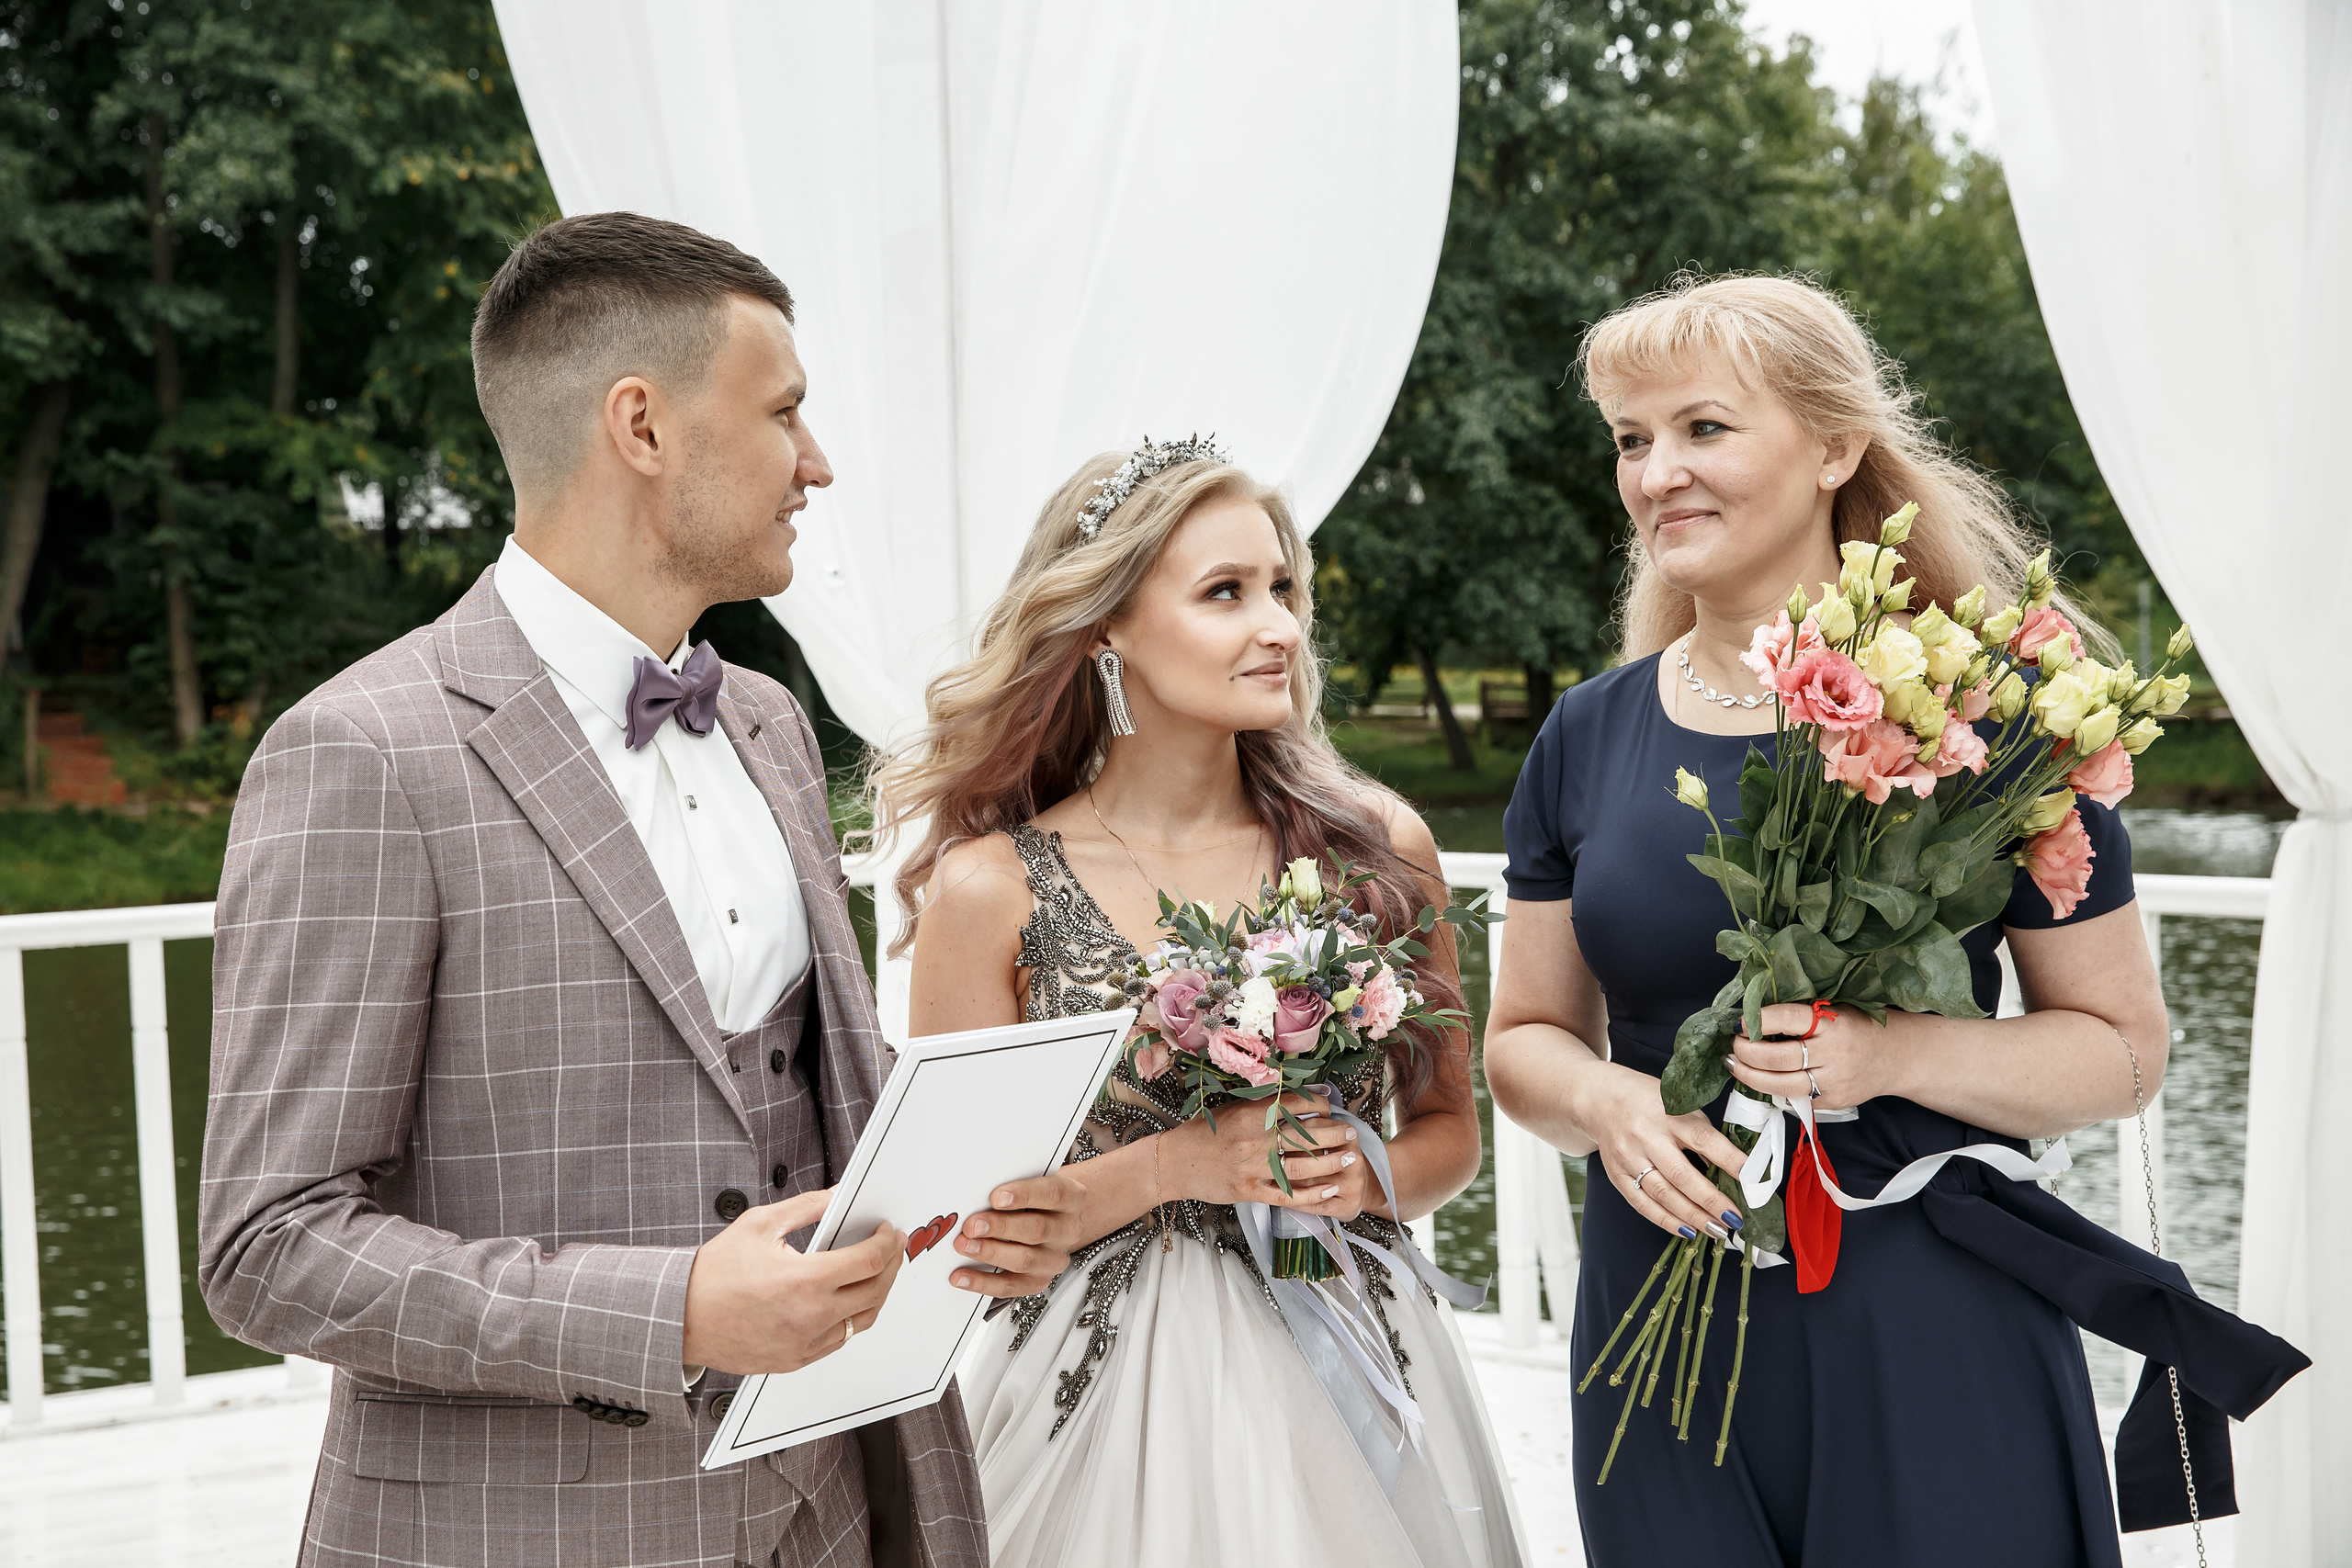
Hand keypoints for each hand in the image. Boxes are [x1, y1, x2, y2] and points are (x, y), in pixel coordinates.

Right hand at [681, 1189, 903, 1375]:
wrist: (680, 1318)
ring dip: (878, 1294)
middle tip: (891, 1248)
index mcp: (805, 1280)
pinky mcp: (796, 1360)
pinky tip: (849, 1301)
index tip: (888, 1231)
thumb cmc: (712, 1274)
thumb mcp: (759, 1224)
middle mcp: (811, 1316)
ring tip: (877, 1274)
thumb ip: (806, 1207)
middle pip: (876, 1290)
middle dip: (891, 1264)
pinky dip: (852, 1319)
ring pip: (863, 1321)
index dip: (887, 1242)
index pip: (870, 1260)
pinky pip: (839, 1341)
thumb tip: (837, 1197)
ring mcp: (805, 1343)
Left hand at [951, 1172, 1089, 1297]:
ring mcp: (1054, 1258)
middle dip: (1000, 1228)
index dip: (1023, 1195)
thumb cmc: (1038, 1198)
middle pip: (1037, 1230)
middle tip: (972, 1225)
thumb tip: (976, 1194)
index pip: (1052, 1194)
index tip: (995, 1197)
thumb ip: (1011, 1186)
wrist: (1057, 1219)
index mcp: (1071, 1198)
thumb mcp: (1032, 1181)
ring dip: (990, 1253)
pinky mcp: (1038, 1280)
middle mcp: (1067, 1230)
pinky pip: (1011, 1287)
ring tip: (964, 1246)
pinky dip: (983, 1282)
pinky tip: (962, 1276)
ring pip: (1025, 1260)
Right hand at [1170, 1092, 1361, 1212]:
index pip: (1294, 1105)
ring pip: (1302, 1167)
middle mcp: (1253, 1141)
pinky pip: (1288, 1195)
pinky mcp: (1250, 1192)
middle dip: (1334, 1133)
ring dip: (1330, 1162)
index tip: (1329, 1106)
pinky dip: (1313, 1195)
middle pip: (1305, 1136)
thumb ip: (1263, 1104)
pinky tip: (1331, 1190)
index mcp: (1249, 1114)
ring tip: (1349, 1157)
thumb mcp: (1232, 1109)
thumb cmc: (1204, 1133)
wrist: (1174, 1163)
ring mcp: (1252, 1169)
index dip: (1318, 1104)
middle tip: (1352, 1132)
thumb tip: (1299, 1096)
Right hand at [1586, 1064, 1751, 1241]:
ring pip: (1663, 1194)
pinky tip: (1687, 1230)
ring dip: (1693, 1216)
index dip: (1729, 1160)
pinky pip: (1642, 1203)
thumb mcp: (1679, 1105)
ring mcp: (1628, 1156)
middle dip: (1711, 1201)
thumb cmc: (1648, 1102)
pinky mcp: (1617, 1174)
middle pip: (1682, 1175)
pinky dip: (1666, 1220)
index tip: (1751, 1179)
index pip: (1703, 1140)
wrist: (1600, 1100)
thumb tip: (1732, 1171)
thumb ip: (1702, 1134)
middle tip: (1734, 1219)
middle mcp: (1646, 1135)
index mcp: (1668, 1113)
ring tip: (1717, 1230)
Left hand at [1729, 1002, 1890, 1111]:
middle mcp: (1834, 1054)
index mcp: (1832, 1023)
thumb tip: (1754, 1018)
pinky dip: (1774, 1090)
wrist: (1897, 1056)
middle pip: (1777, 1058)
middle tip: (1734, 1045)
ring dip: (1750, 1076)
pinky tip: (1762, 1079)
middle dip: (1746, 1052)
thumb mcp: (1835, 1011)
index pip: (1787, 1019)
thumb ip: (1800, 1015)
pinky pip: (1795, 1099)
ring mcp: (1834, 1082)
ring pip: (1781, 1086)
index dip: (1758, 1020)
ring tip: (1735, 1065)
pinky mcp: (1834, 1102)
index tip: (1739, 1022)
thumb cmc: (1859, 1027)